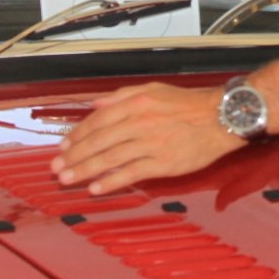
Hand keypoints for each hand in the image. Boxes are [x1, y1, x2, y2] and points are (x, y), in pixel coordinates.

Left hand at [50, 83, 243, 194]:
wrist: (221, 117)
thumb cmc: (189, 104)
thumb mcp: (154, 90)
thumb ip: (122, 96)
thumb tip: (96, 104)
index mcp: (136, 103)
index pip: (97, 120)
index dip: (77, 135)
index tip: (64, 147)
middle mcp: (140, 122)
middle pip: (99, 141)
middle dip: (74, 156)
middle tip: (56, 168)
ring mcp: (151, 144)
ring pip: (110, 158)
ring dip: (85, 170)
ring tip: (67, 179)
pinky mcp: (163, 163)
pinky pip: (131, 173)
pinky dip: (111, 181)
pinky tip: (96, 188)